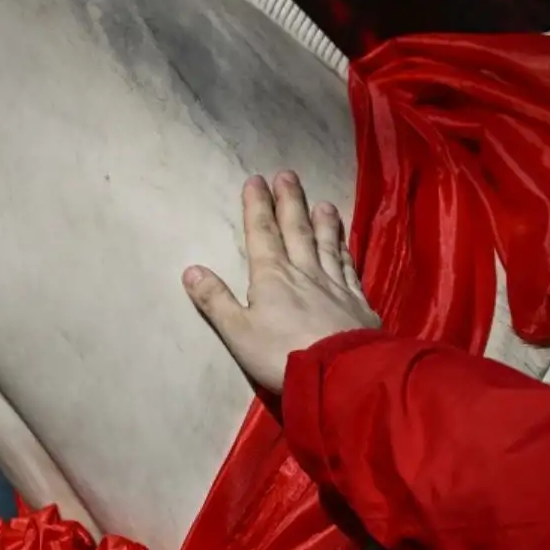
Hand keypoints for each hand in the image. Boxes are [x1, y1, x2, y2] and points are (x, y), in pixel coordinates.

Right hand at [183, 172, 381, 393]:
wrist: (341, 375)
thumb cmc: (282, 354)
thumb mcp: (237, 332)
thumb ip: (216, 300)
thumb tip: (191, 269)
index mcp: (272, 276)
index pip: (262, 233)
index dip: (257, 206)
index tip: (256, 180)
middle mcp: (304, 272)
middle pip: (296, 230)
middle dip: (290, 202)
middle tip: (288, 175)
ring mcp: (335, 286)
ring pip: (326, 245)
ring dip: (323, 222)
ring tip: (323, 203)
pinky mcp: (358, 304)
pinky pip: (349, 268)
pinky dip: (346, 252)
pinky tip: (346, 245)